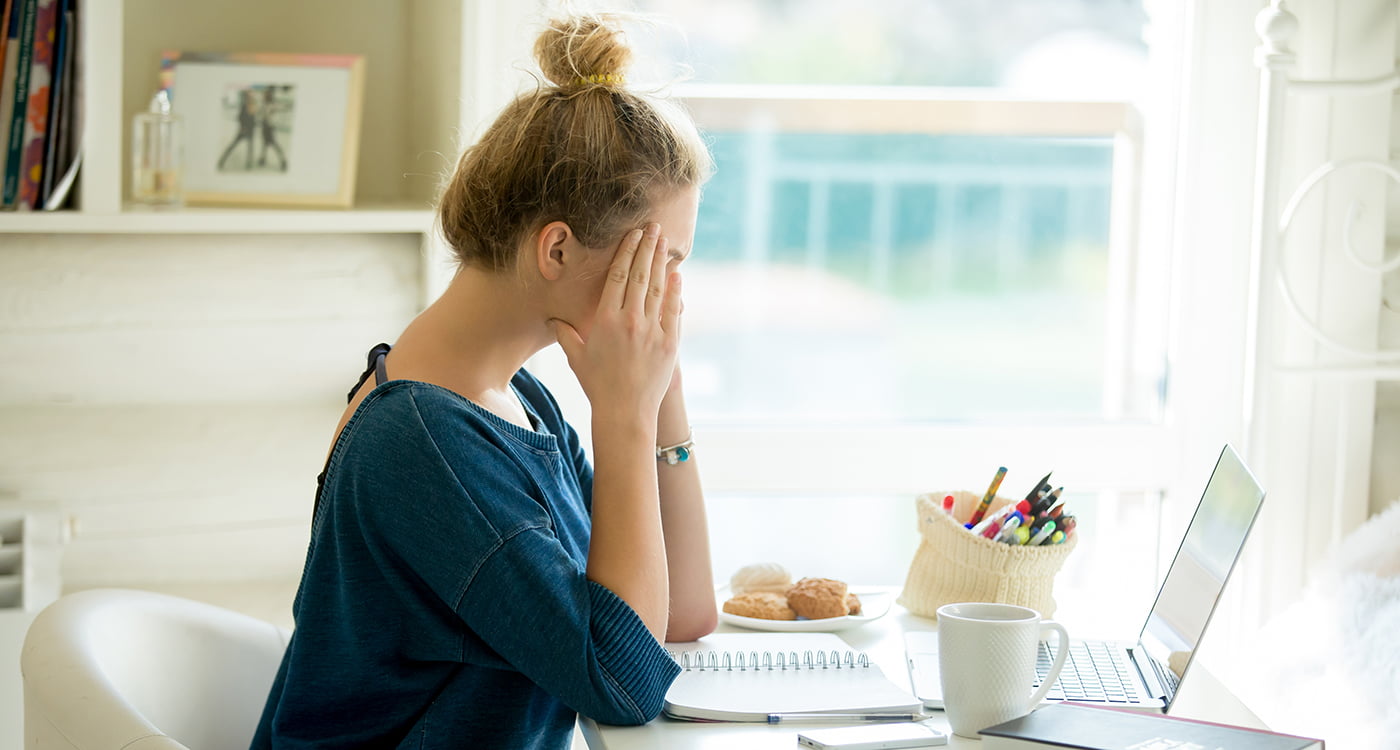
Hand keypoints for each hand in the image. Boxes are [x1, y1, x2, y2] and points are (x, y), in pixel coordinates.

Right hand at [553, 224, 682, 420]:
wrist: (625, 412)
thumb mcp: (576, 357)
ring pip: (657, 288)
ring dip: (661, 262)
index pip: (617, 277)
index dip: (626, 252)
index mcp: (605, 320)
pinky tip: (677, 274)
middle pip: (640, 275)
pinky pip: (673, 310)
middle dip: (647, 248)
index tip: (632, 235)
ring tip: (664, 242)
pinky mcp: (669, 343)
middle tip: (653, 227)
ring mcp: (652, 331)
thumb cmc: (597, 385)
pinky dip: (675, 290)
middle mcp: (629, 321)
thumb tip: (552, 319)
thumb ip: (564, 333)